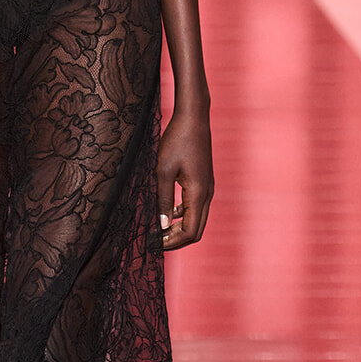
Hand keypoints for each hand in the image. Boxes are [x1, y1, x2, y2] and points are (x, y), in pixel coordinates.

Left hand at [157, 106, 212, 251]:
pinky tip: (167, 213)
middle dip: (176, 239)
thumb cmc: (177, 141)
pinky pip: (195, 206)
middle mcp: (207, 194)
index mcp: (198, 193)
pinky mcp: (203, 181)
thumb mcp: (163, 171)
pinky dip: (181, 215)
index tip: (154, 244)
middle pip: (196, 230)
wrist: (193, 117)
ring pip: (196, 219)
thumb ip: (162, 200)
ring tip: (158, 231)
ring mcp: (207, 188)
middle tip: (155, 241)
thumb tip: (161, 226)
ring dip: (179, 228)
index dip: (172, 242)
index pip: (190, 231)